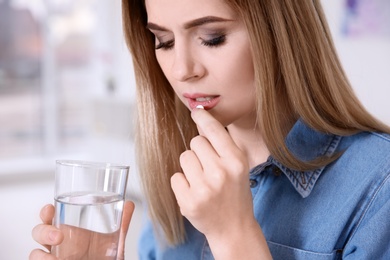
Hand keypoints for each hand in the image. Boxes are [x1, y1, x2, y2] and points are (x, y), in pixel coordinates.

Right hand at [29, 201, 134, 259]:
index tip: (49, 208)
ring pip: (35, 254)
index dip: (46, 212)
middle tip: (59, 236)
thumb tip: (130, 204)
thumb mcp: (113, 241)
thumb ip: (121, 224)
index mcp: (67, 231)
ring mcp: (53, 258)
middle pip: (39, 232)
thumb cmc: (103, 256)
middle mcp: (57, 244)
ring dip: (40, 256)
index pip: (50, 217)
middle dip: (43, 231)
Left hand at [171, 108, 270, 258]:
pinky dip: (182, 183)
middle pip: (195, 142)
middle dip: (199, 151)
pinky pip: (175, 176)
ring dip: (190, 166)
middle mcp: (220, 173)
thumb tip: (201, 121)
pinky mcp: (188, 202)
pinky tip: (195, 193)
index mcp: (236, 161)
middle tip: (209, 168)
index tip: (196, 112)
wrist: (234, 229)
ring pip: (184, 157)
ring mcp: (203, 189)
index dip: (203, 118)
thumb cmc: (235, 194)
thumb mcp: (238, 167)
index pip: (214, 130)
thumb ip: (222, 145)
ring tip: (203, 181)